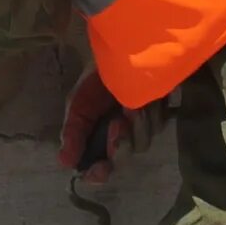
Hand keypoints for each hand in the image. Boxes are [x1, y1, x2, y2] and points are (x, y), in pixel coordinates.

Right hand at [58, 67, 158, 186]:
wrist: (122, 51)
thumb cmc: (97, 77)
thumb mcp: (78, 104)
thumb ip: (73, 132)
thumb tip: (65, 162)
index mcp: (98, 137)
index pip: (98, 167)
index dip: (98, 173)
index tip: (99, 170)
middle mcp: (121, 137)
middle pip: (123, 158)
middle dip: (120, 145)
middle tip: (117, 124)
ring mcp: (142, 128)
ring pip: (142, 144)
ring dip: (136, 126)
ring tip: (130, 106)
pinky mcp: (160, 115)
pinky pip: (157, 127)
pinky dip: (150, 116)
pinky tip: (143, 102)